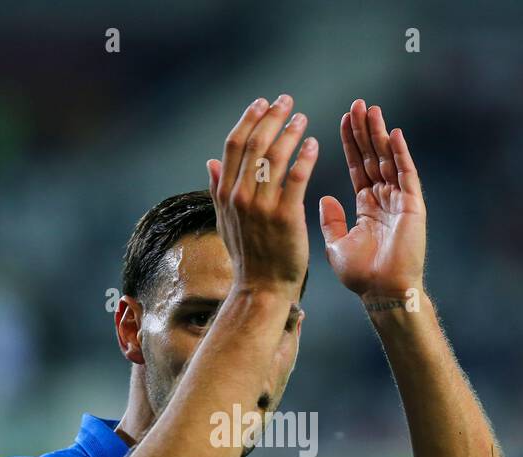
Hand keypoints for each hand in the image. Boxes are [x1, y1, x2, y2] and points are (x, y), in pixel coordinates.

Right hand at [207, 95, 318, 297]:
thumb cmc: (247, 256)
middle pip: (255, 145)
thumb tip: (209, 163)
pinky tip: (313, 143)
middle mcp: (239, 197)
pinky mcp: (285, 217)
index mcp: (225, 194)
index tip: (262, 104)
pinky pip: (296, 179)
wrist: (261, 288)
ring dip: (289, 132)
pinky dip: (304, 157)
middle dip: (271, 118)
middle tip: (286, 101)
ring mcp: (261, 207)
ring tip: (302, 119)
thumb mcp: (224, 221)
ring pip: (274, 157)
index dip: (248, 120)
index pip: (234, 146)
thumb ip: (217, 189)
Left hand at [319, 99, 426, 299]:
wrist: (383, 292)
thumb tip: (325, 197)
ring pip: (388, 159)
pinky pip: (406, 174)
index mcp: (367, 207)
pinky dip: (400, 153)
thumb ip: (332, 221)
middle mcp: (385, 199)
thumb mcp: (337, 245)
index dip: (350, 144)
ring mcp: (400, 201)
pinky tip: (393, 133)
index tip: (343, 119)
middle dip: (364, 131)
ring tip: (371, 109)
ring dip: (379, 134)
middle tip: (357, 103)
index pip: (357, 166)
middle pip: (372, 157)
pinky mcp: (413, 206)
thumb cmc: (362, 275)